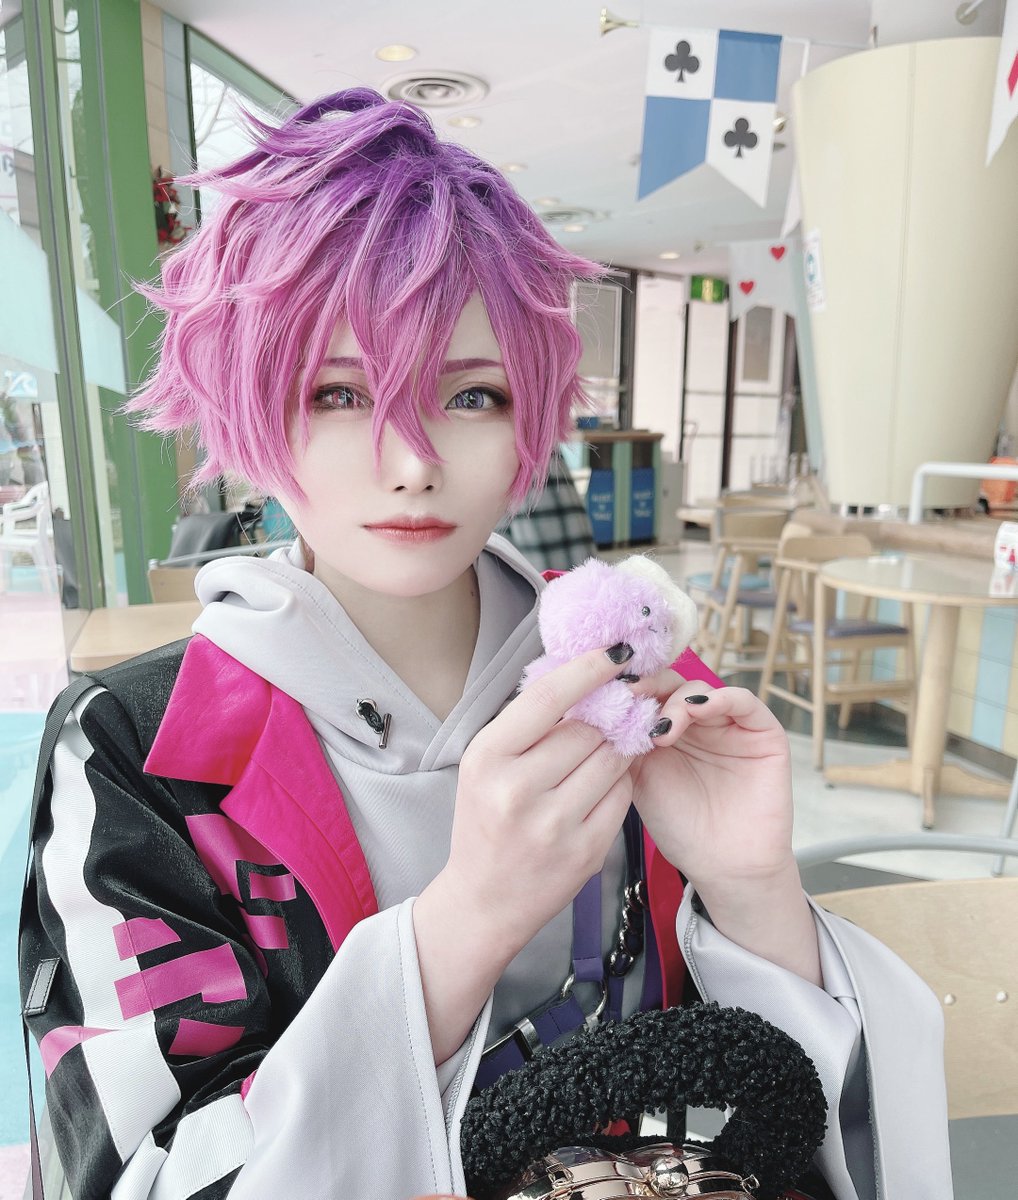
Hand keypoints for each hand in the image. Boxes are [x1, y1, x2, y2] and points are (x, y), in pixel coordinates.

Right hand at [446, 644, 635, 950]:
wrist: (484, 900)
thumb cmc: (485, 820)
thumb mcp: (486, 765)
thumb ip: (528, 725)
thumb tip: (582, 674)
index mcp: (487, 758)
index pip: (548, 696)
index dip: (589, 668)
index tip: (619, 651)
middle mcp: (517, 790)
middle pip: (588, 728)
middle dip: (603, 720)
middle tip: (606, 719)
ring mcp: (554, 824)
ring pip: (612, 759)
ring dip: (615, 749)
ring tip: (598, 756)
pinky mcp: (586, 851)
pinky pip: (622, 795)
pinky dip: (619, 783)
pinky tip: (600, 787)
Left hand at [628, 677, 793, 889]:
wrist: (724, 866)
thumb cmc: (681, 827)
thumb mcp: (638, 778)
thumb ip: (623, 741)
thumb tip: (597, 704)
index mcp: (666, 731)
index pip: (647, 693)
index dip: (629, 689)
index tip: (608, 694)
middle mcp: (698, 723)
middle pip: (671, 684)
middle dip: (649, 688)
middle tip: (631, 699)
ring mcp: (730, 725)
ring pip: (701, 689)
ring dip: (677, 700)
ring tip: (662, 728)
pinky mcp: (763, 732)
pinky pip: (743, 701)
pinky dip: (718, 697)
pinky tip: (695, 709)